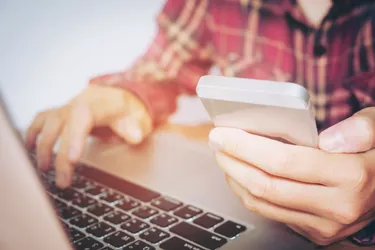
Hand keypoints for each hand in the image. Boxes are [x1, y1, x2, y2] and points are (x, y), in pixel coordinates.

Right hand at [26, 85, 151, 187]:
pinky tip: (29, 148)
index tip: (72, 159)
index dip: (75, 137)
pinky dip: (32, 133)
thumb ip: (136, 127)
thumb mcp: (139, 117)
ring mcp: (67, 107)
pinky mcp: (60, 113)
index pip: (82, 117)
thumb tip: (133, 135)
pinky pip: (41, 120)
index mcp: (98, 102)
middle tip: (63, 181)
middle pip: (63, 125)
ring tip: (45, 170)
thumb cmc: (128, 110)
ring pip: (47, 123)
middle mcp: (79, 102)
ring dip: (43, 147)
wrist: (120, 97)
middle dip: (60, 155)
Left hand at [209, 107, 374, 245]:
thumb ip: (361, 129)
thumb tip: (327, 140)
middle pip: (266, 185)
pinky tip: (241, 174)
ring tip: (224, 156)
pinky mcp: (316, 233)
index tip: (223, 133)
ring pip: (263, 204)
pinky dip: (249, 193)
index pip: (284, 162)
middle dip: (232, 161)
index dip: (246, 147)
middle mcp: (337, 207)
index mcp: (352, 177)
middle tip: (216, 142)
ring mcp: (325, 225)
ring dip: (235, 178)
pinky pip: (271, 214)